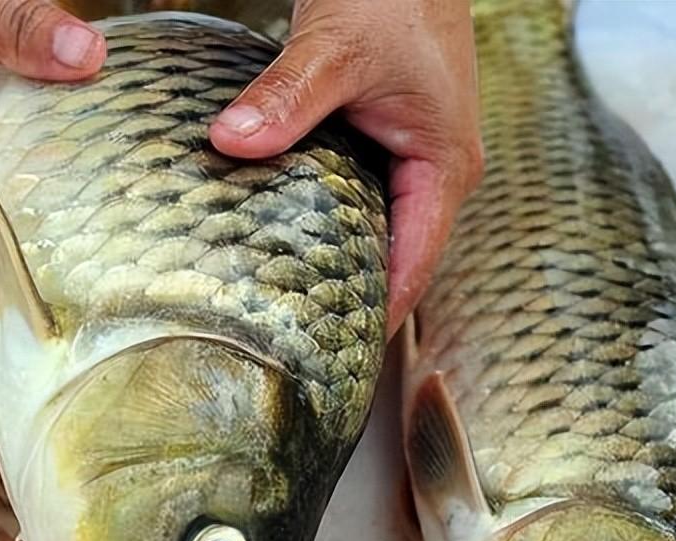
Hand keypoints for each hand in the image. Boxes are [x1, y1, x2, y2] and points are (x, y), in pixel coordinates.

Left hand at [209, 0, 482, 336]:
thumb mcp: (335, 47)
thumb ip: (287, 98)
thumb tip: (231, 142)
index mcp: (443, 168)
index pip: (413, 267)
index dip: (376, 315)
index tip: (335, 358)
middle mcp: (437, 173)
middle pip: (398, 260)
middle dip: (353, 300)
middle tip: (297, 345)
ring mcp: (416, 160)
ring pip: (379, 232)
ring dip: (341, 265)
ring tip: (288, 310)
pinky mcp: (390, 142)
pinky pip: (363, 201)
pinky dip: (331, 224)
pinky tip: (287, 241)